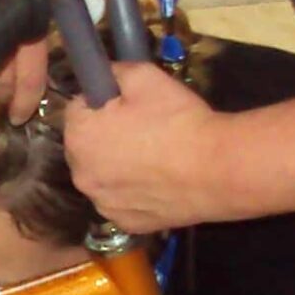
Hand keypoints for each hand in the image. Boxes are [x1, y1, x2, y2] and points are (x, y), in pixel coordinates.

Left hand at [61, 62, 230, 232]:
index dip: (102, 102)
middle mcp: (81, 175)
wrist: (217, 168)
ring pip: (103, 175)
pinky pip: (122, 201)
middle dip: (105, 135)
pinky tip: (158, 181)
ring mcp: (103, 204)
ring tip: (153, 155)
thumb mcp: (145, 77)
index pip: (77, 109)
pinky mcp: (126, 223)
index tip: (126, 104)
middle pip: (86, 146)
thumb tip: (103, 74)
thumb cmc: (178, 120)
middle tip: (143, 128)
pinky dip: (133, 191)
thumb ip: (113, 72)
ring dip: (117, 165)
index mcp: (79, 137)